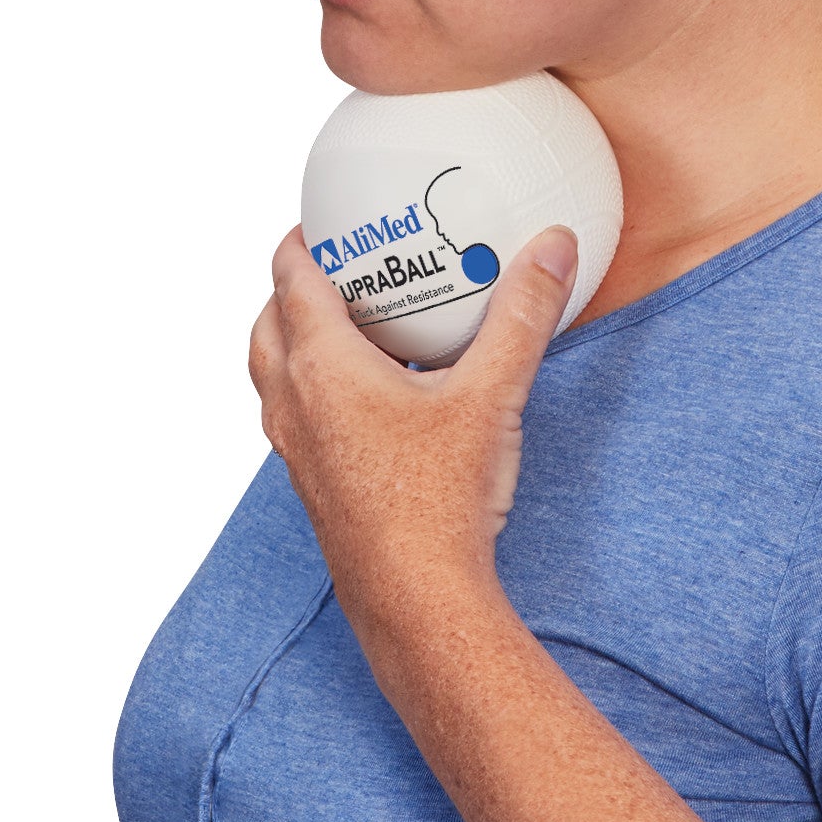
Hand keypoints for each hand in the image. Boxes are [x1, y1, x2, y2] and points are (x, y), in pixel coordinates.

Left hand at [248, 222, 578, 636]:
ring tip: (353, 328)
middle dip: (292, 289)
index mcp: (321, 367)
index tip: (323, 221)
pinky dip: (314, 389)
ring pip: (274, 374)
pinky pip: (296, 416)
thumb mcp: (490, 396)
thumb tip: (553, 248)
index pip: (289, 279)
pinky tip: (373, 400)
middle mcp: (294, 403)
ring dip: (296, 341)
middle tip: (340, 269)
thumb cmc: (439, 502)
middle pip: (268, 324)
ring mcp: (296, 448)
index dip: (300, 241)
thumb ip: (522, 315)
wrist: (417, 600)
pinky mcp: (313, 484)